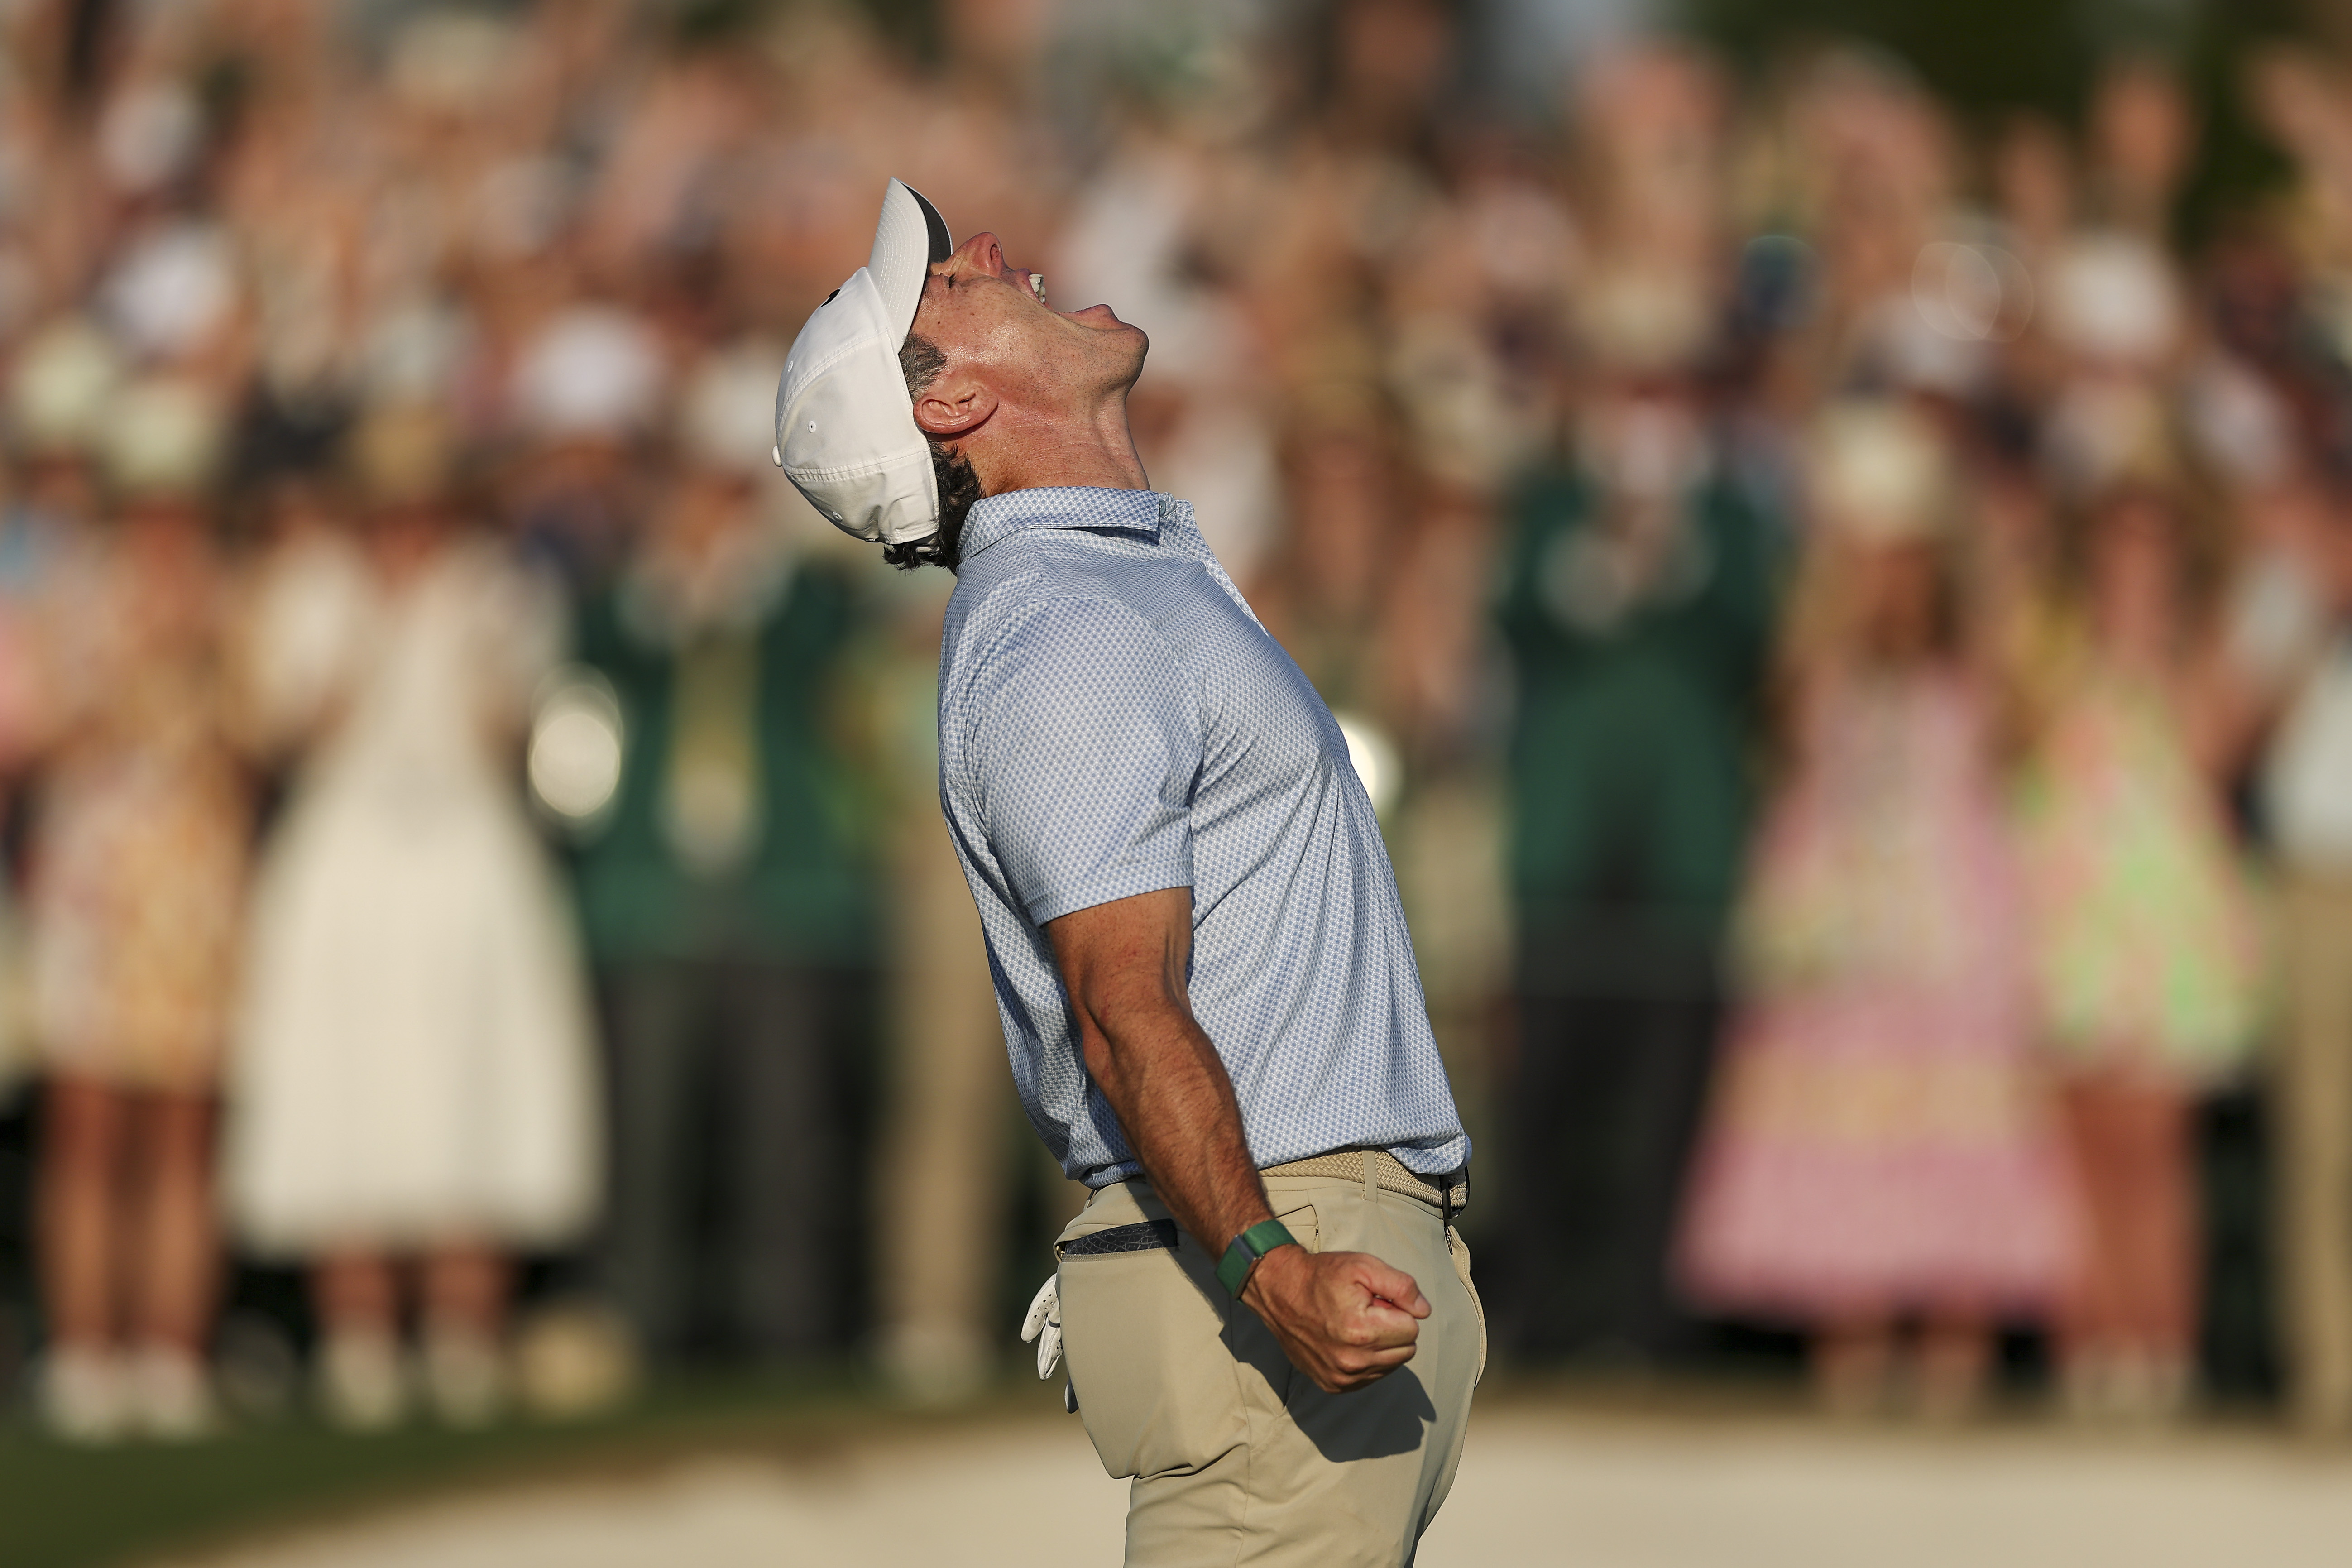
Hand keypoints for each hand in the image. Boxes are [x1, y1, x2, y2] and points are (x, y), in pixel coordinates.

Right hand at [1239, 1245, 1429, 1393]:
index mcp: (1362, 1331)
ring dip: (1381, 1345)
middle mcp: (1352, 1361)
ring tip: (1355, 1324)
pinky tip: (1348, 1341)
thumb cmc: (1322, 1276)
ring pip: (1390, 1365)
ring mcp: (1341, 1377)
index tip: (1376, 1300)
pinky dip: (1367, 1360)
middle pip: (1405, 1350)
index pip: (1412, 1328)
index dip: (1398, 1309)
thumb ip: (1401, 1287)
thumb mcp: (1364, 1266)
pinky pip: (1371, 1377)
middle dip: (1392, 1328)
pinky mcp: (1333, 1385)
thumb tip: (1423, 1311)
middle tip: (1367, 1311)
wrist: (1280, 1291)